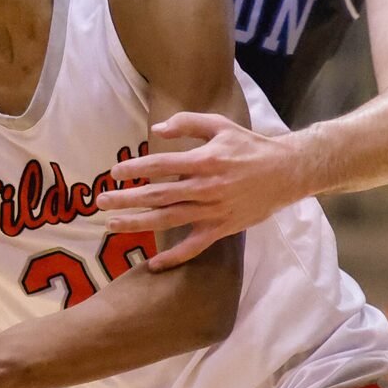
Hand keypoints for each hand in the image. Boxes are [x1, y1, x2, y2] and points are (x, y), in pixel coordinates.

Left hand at [93, 113, 304, 270]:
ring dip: (138, 224)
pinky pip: (194, 246)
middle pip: (158, 195)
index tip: (114, 173)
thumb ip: (188, 123)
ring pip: (169, 220)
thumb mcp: (221, 125)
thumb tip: (158, 130)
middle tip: (100, 202)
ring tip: (113, 225)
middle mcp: (205, 187)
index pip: (161, 165)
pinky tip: (154, 264)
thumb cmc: (251, 147)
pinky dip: (174, 257)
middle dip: (126, 199)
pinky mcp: (222, 228)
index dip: (135, 169)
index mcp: (204, 160)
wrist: (286, 173)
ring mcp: (213, 211)